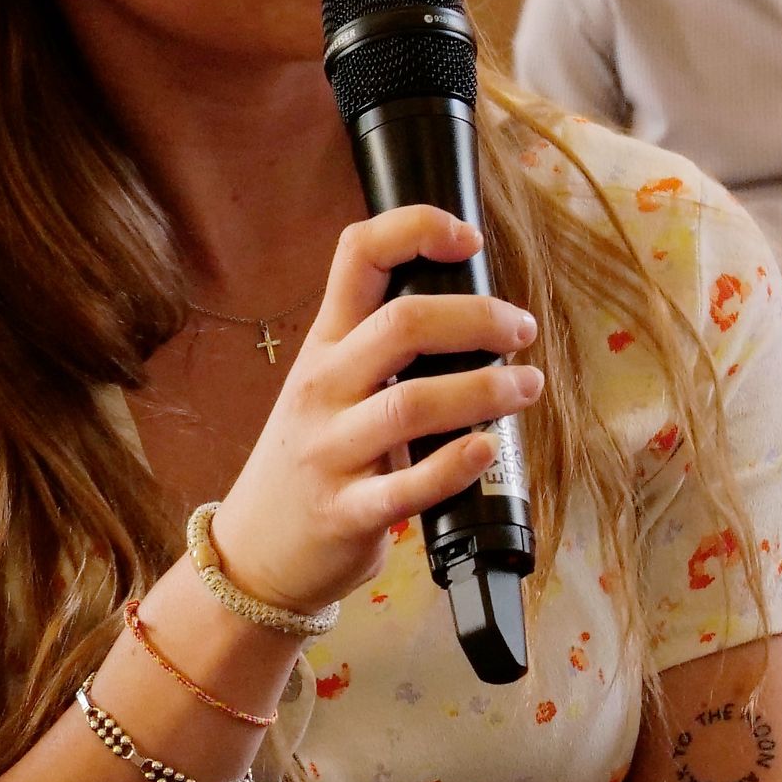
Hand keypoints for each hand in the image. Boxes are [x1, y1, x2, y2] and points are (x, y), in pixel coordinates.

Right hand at [200, 207, 541, 620]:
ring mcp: (330, 451)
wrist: (255, 552)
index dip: (416, 229)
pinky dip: (456, 465)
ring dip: (485, 390)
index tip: (468, 238)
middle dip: (478, 318)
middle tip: (520, 330)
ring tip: (526, 388)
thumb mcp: (326, 387)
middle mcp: (323, 388)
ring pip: (413, 403)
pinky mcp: (346, 512)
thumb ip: (379, 349)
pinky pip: (408, 487)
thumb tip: (474, 314)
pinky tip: (488, 450)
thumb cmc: (312, 461)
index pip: (358, 255)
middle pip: (402, 324)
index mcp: (324, 346)